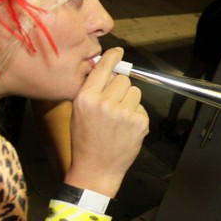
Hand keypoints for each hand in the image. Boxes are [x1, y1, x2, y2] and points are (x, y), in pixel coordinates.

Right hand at [66, 47, 148, 195]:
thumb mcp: (79, 111)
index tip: (118, 52)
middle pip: (123, 79)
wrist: (96, 168)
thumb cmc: (85, 140)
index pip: (104, 68)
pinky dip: (136, 115)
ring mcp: (124, 113)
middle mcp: (105, 103)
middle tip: (113, 104)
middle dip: (120, 88)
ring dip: (129, 101)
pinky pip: (141, 107)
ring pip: (135, 91)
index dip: (113, 58)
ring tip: (118, 118)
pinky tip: (125, 128)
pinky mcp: (139, 122)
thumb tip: (106, 68)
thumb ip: (91, 89)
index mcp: (86, 97)